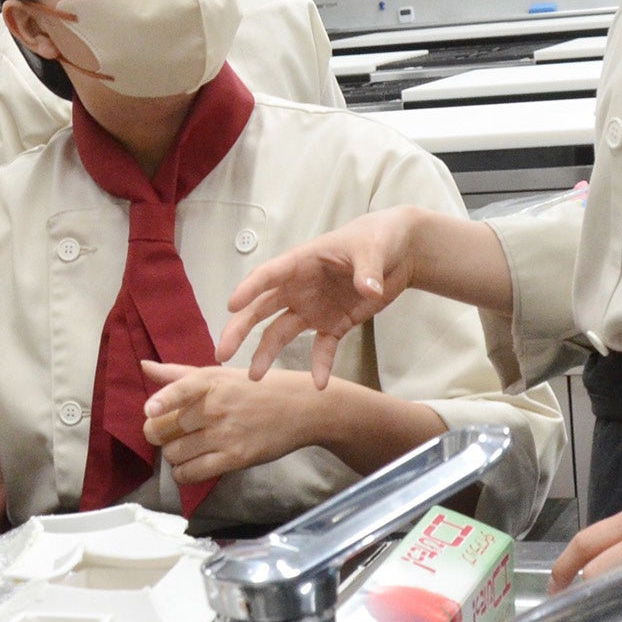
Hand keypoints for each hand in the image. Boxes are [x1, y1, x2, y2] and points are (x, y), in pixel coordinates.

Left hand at [138, 361, 323, 484]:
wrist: (299, 408)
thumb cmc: (254, 388)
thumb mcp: (219, 374)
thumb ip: (179, 375)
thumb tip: (144, 366)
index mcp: (210, 381)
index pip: (181, 389)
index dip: (162, 401)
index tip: (149, 410)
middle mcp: (216, 406)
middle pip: (165, 428)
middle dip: (159, 433)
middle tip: (169, 432)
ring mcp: (225, 434)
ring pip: (174, 453)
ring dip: (172, 454)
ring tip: (185, 446)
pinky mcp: (235, 458)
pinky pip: (192, 473)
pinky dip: (183, 472)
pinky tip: (190, 464)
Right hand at [215, 209, 418, 387]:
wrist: (399, 252)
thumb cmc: (377, 238)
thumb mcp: (372, 249)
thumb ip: (367, 270)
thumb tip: (368, 290)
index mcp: (302, 262)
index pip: (269, 275)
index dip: (249, 288)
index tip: (231, 305)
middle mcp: (300, 287)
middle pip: (262, 309)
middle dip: (240, 330)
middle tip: (222, 352)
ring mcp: (314, 308)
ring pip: (281, 332)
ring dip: (266, 352)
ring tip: (254, 376)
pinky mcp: (334, 324)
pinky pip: (321, 348)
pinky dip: (320, 365)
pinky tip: (320, 383)